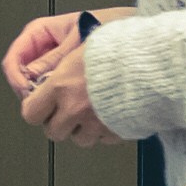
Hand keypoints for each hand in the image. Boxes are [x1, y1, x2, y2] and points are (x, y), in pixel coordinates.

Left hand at [4, 6, 118, 148]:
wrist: (154, 61)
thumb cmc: (122, 47)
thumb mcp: (82, 45)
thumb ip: (61, 65)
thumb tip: (48, 75)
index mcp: (62, 85)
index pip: (30, 113)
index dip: (35, 109)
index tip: (39, 105)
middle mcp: (76, 108)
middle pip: (53, 132)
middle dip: (58, 122)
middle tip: (67, 108)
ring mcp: (97, 124)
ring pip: (79, 139)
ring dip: (82, 128)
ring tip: (92, 110)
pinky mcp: (117, 132)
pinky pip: (104, 140)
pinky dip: (106, 130)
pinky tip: (111, 113)